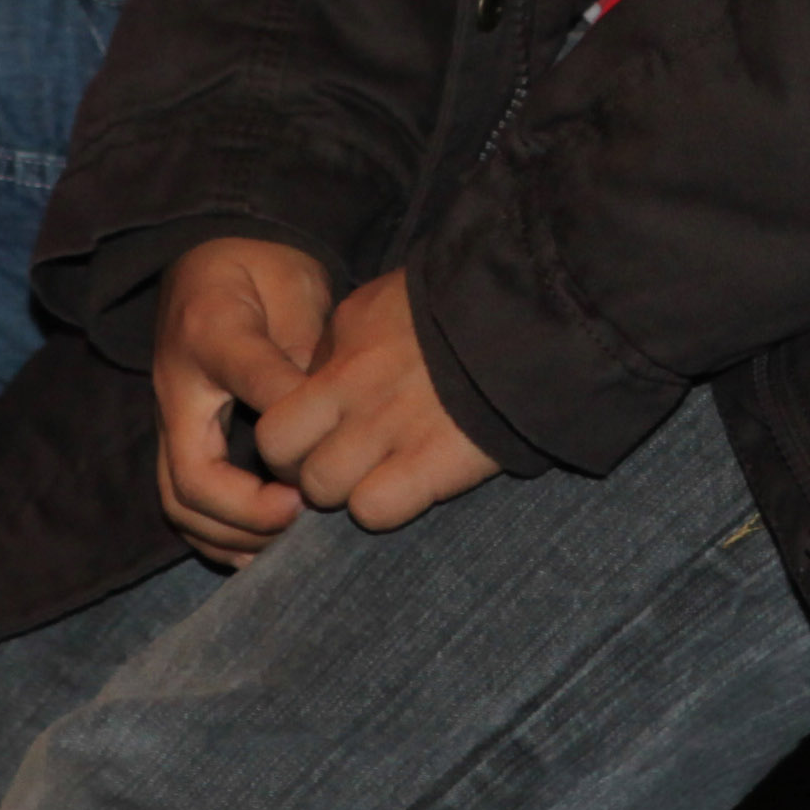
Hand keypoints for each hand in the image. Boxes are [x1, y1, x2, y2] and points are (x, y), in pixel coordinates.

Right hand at [154, 237, 332, 563]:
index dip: (282, 437)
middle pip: (188, 483)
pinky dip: (216, 537)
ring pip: (178, 503)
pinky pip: (181, 503)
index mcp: (211, 336)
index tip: (312, 479)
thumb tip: (324, 416)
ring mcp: (173, 421)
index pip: (244, 387)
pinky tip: (259, 550)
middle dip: (245, 516)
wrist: (213, 259)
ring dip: (230, 536)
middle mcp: (179, 390)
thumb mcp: (290, 285)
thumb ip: (301, 348)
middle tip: (302, 516)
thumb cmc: (261, 270)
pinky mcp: (179, 440)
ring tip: (286, 543)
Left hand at [250, 270, 498, 533]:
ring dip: (346, 494)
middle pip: (283, 453)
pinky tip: (410, 490)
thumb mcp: (386, 302)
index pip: (277, 411)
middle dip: (304, 470)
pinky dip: (384, 507)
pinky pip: (374, 508)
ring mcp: (388, 427)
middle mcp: (352, 389)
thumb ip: (345, 342)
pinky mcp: (430, 461)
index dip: (291, 439)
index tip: (319, 443)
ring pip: (324, 488)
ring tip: (380, 482)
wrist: (533, 311)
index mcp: (343, 349)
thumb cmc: (466, 302)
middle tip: (341, 470)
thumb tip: (321, 378)